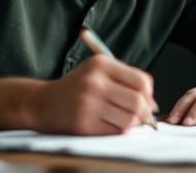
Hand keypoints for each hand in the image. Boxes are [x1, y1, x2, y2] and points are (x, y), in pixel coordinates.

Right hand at [27, 55, 157, 134]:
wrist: (43, 103)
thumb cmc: (77, 88)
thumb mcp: (97, 72)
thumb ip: (125, 80)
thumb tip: (153, 103)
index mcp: (101, 65)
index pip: (142, 81)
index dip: (148, 94)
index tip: (145, 100)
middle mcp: (94, 82)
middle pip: (138, 102)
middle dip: (144, 112)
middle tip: (141, 115)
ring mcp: (88, 103)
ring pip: (129, 119)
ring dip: (132, 123)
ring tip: (124, 120)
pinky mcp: (83, 123)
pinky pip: (115, 131)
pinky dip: (118, 130)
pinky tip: (110, 125)